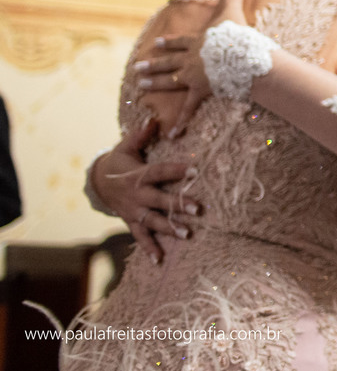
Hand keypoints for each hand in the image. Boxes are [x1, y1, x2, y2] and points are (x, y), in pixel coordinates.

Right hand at [90, 120, 200, 262]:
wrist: (97, 183)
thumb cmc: (119, 161)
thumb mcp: (126, 146)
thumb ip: (141, 134)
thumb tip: (154, 117)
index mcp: (137, 175)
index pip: (159, 171)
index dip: (176, 170)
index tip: (195, 169)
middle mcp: (136, 195)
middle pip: (159, 200)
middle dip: (178, 205)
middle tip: (198, 210)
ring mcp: (134, 211)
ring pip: (153, 221)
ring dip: (169, 228)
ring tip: (188, 234)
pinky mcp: (131, 221)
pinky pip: (140, 237)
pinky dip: (149, 249)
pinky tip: (160, 261)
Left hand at [136, 0, 247, 137]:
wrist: (239, 54)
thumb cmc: (236, 34)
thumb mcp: (233, 12)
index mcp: (197, 42)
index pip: (178, 42)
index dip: (168, 43)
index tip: (156, 45)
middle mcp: (190, 58)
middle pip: (167, 61)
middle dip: (152, 64)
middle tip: (137, 68)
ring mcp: (193, 75)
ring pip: (170, 80)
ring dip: (156, 83)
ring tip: (141, 86)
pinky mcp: (200, 90)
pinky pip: (189, 109)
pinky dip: (181, 122)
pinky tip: (171, 133)